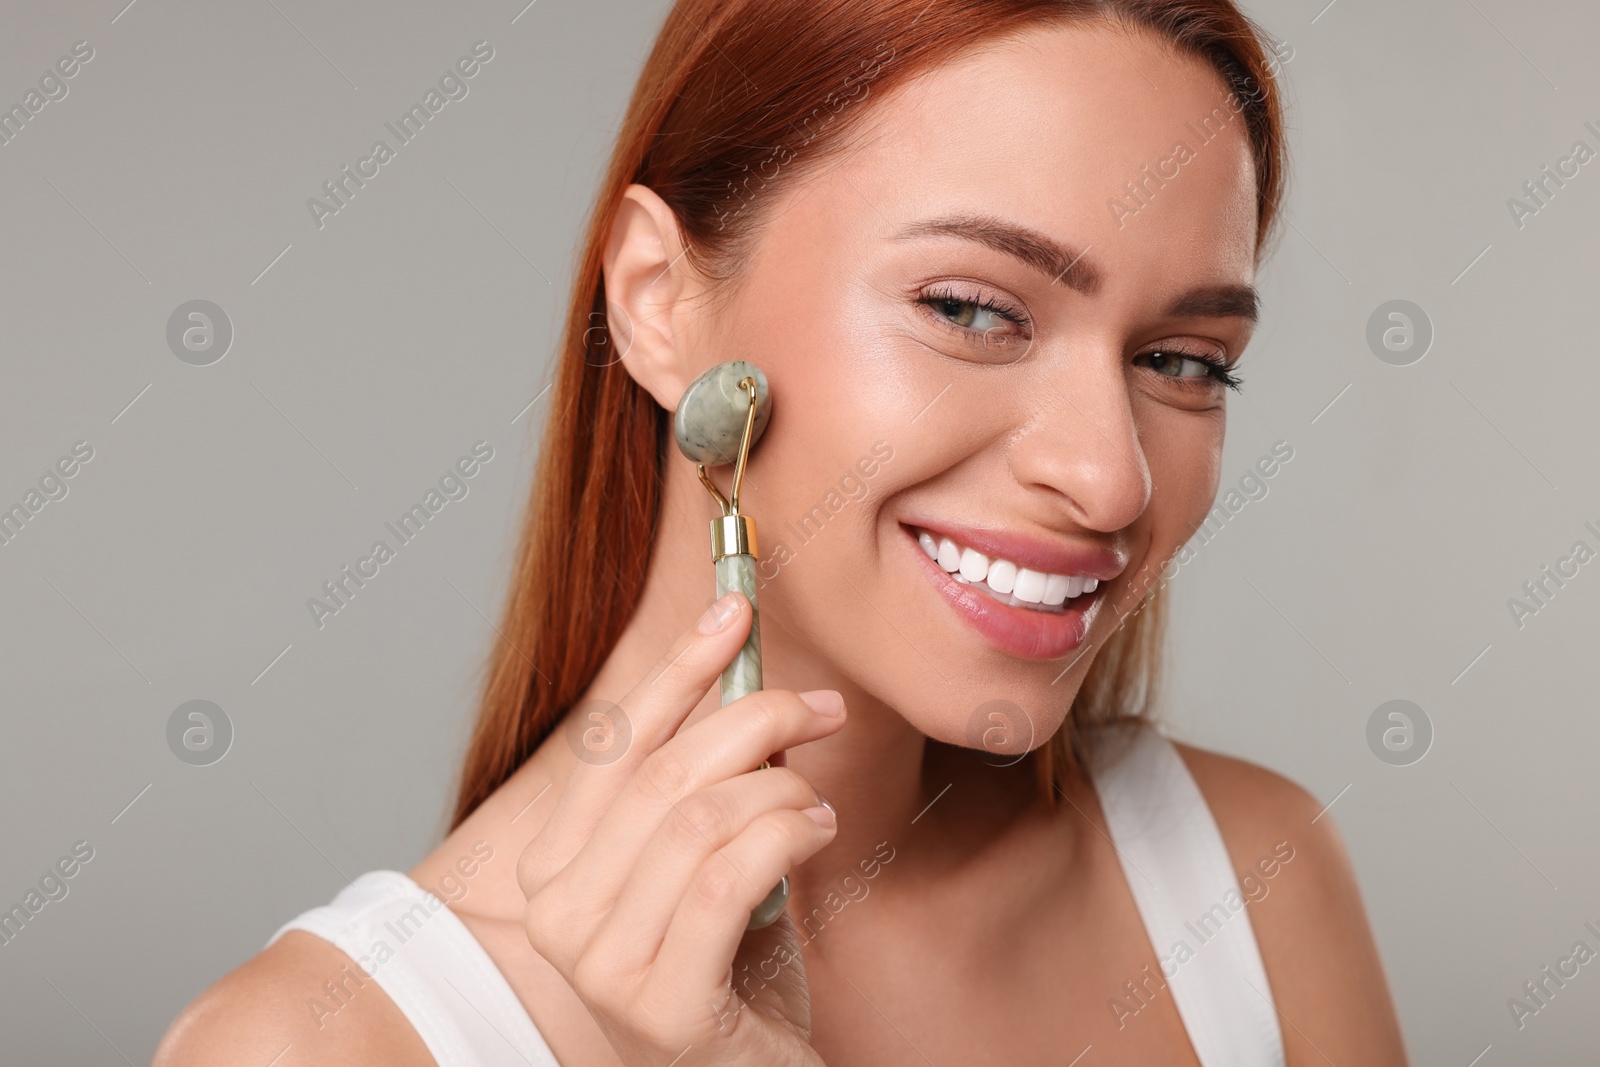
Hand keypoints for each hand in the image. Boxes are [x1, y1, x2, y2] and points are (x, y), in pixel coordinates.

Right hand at [517, 591, 844, 1065]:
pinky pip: (727, 876)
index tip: (734, 607)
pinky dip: (785, 835)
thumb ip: (708, 781)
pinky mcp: (660, 1005)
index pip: (614, 742)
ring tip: (816, 804)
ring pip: (700, 817)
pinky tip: (816, 835)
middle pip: (663, 771)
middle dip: (754, 717)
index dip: (677, 667)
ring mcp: (600, 963)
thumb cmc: (730, 970)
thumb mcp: (707, 858)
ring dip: (780, 789)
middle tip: (822, 708)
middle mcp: (555, 913)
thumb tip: (746, 680)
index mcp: (553, 866)